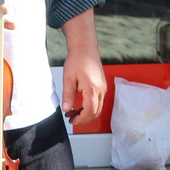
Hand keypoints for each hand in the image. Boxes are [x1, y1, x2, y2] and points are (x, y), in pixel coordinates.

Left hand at [61, 10, 105, 124]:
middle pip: (96, 112)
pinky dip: (90, 107)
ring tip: (73, 111)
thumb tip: (66, 109)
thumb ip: (68, 95)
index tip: (72, 120)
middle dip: (83, 118)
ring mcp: (103, 88)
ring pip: (98, 108)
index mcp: (92, 88)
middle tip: (71, 117)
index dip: (81, 119)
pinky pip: (98, 101)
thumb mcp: (68, 79)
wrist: (85, 48)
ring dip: (86, 113)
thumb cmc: (77, 60)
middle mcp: (101, 89)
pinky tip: (79, 105)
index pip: (89, 111)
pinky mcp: (102, 86)